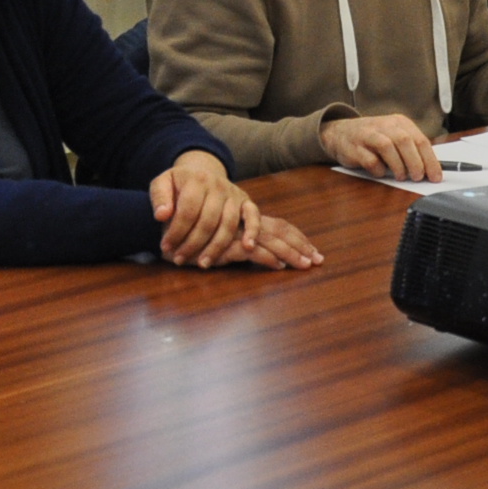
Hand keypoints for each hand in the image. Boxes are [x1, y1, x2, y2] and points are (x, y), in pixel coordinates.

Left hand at [149, 149, 257, 264]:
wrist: (202, 171)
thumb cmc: (179, 184)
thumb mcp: (162, 183)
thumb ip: (159, 197)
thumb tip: (162, 216)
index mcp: (196, 179)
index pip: (188, 211)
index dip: (176, 231)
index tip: (165, 247)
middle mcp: (218, 185)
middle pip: (207, 221)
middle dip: (192, 244)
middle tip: (179, 259)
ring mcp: (233, 193)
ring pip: (228, 224)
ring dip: (215, 247)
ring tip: (203, 264)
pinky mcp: (246, 201)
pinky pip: (253, 216)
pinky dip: (253, 231)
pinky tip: (247, 247)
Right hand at [206, 212, 323, 270]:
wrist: (168, 233)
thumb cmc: (197, 240)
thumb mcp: (226, 242)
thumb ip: (245, 245)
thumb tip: (274, 258)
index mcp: (247, 222)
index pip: (279, 225)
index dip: (298, 237)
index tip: (313, 250)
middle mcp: (244, 225)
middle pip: (281, 231)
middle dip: (302, 246)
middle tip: (319, 260)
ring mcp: (235, 234)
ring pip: (270, 241)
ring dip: (290, 253)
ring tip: (305, 265)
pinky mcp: (224, 245)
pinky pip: (250, 251)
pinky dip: (266, 258)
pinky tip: (278, 267)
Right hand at [320, 112, 441, 182]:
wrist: (339, 133)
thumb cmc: (372, 139)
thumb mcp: (394, 137)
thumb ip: (411, 149)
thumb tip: (430, 170)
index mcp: (399, 122)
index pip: (420, 140)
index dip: (430, 160)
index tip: (435, 176)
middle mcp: (384, 125)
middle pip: (405, 141)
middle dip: (415, 162)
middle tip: (418, 177)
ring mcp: (367, 134)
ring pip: (387, 147)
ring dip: (398, 165)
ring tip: (401, 177)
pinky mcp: (354, 147)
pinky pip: (369, 159)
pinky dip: (378, 169)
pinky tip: (380, 173)